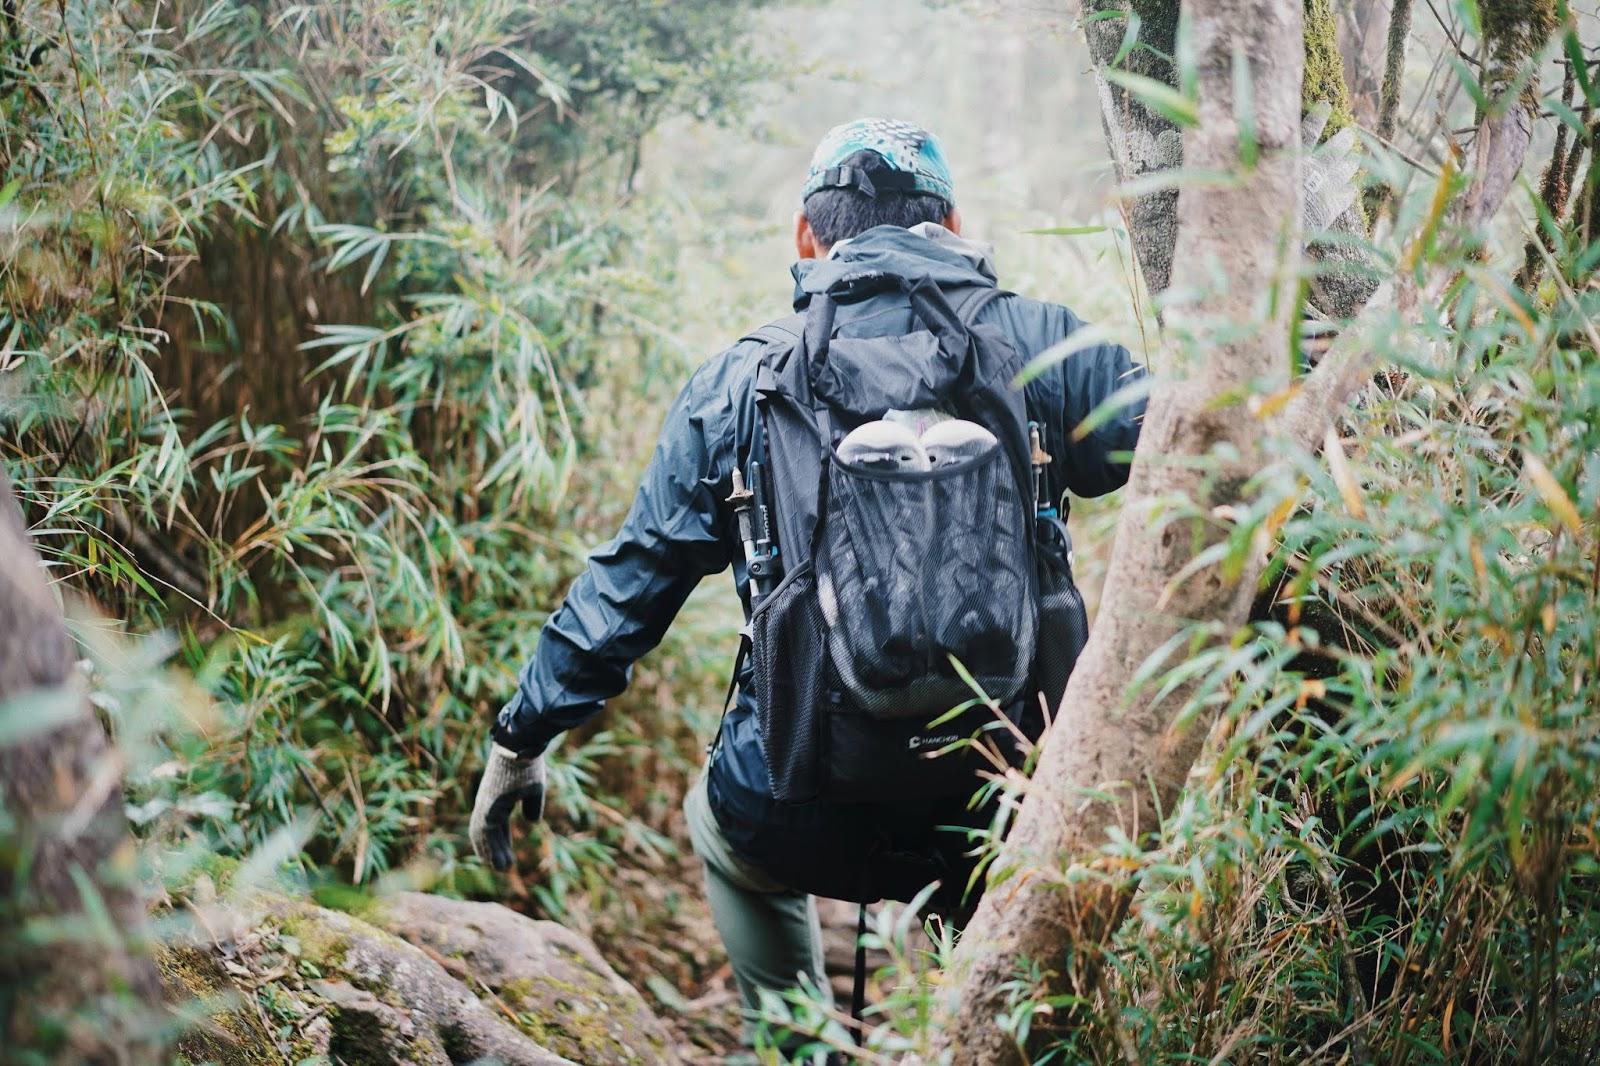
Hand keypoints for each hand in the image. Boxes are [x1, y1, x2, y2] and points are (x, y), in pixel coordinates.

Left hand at [468, 744, 546, 870]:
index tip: (505, 856)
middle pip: (486, 832)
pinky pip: (485, 832)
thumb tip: (531, 821)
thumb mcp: (533, 788)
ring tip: (500, 869)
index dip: (499, 842)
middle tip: (501, 868)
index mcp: (497, 799)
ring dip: (492, 853)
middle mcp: (487, 803)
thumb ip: (531, 805)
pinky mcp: (488, 805)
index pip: (494, 825)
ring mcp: (486, 804)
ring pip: (483, 835)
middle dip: (493, 850)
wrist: (520, 745)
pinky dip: (490, 848)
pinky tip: (496, 860)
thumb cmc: (527, 763)